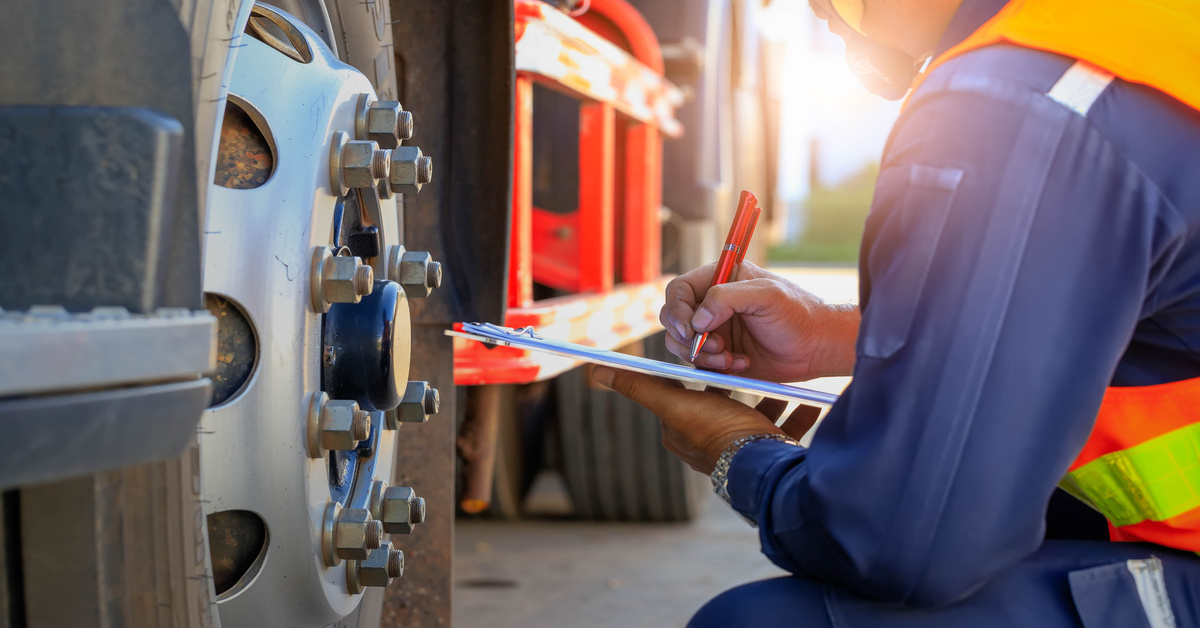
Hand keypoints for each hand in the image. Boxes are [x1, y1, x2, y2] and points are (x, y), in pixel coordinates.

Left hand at [590, 366, 820, 473]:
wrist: (763, 469)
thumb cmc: (717, 433)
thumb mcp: (676, 402)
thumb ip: (639, 386)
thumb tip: (597, 370)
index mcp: (683, 430)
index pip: (688, 391)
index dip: (701, 370)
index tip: (716, 351)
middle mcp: (709, 443)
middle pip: (724, 401)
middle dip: (741, 382)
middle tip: (752, 361)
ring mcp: (740, 450)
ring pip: (756, 416)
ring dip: (771, 398)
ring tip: (784, 382)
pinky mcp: (769, 455)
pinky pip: (783, 431)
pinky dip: (795, 416)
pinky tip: (809, 403)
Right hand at [659, 262, 858, 381]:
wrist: (817, 348)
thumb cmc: (798, 314)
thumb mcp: (767, 295)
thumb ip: (727, 298)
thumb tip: (697, 319)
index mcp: (721, 279)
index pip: (679, 290)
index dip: (678, 310)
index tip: (692, 329)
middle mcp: (712, 304)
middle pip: (673, 318)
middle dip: (688, 337)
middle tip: (717, 345)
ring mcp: (713, 330)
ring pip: (681, 344)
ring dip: (702, 355)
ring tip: (730, 357)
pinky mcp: (718, 354)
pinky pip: (699, 364)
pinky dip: (714, 367)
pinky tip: (741, 363)